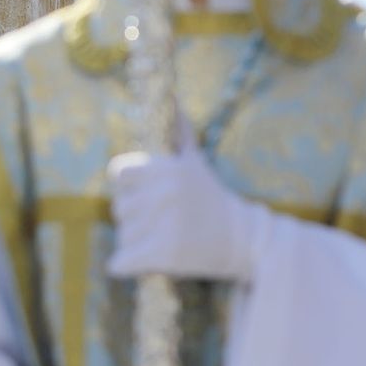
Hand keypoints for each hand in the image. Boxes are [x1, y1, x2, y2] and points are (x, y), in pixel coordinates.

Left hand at [107, 139, 266, 280]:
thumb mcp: (198, 165)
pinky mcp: (165, 254)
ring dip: (137, 244)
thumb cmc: (214, 201)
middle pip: (120, 209)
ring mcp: (166, 224)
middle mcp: (167, 193)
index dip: (130, 188)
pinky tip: (150, 262)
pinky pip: (120, 263)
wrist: (246, 240)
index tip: (149, 198)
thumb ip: (182, 135)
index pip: (119, 173)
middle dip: (136, 220)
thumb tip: (175, 98)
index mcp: (171, 169)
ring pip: (122, 237)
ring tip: (166, 240)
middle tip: (165, 223)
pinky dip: (127, 266)